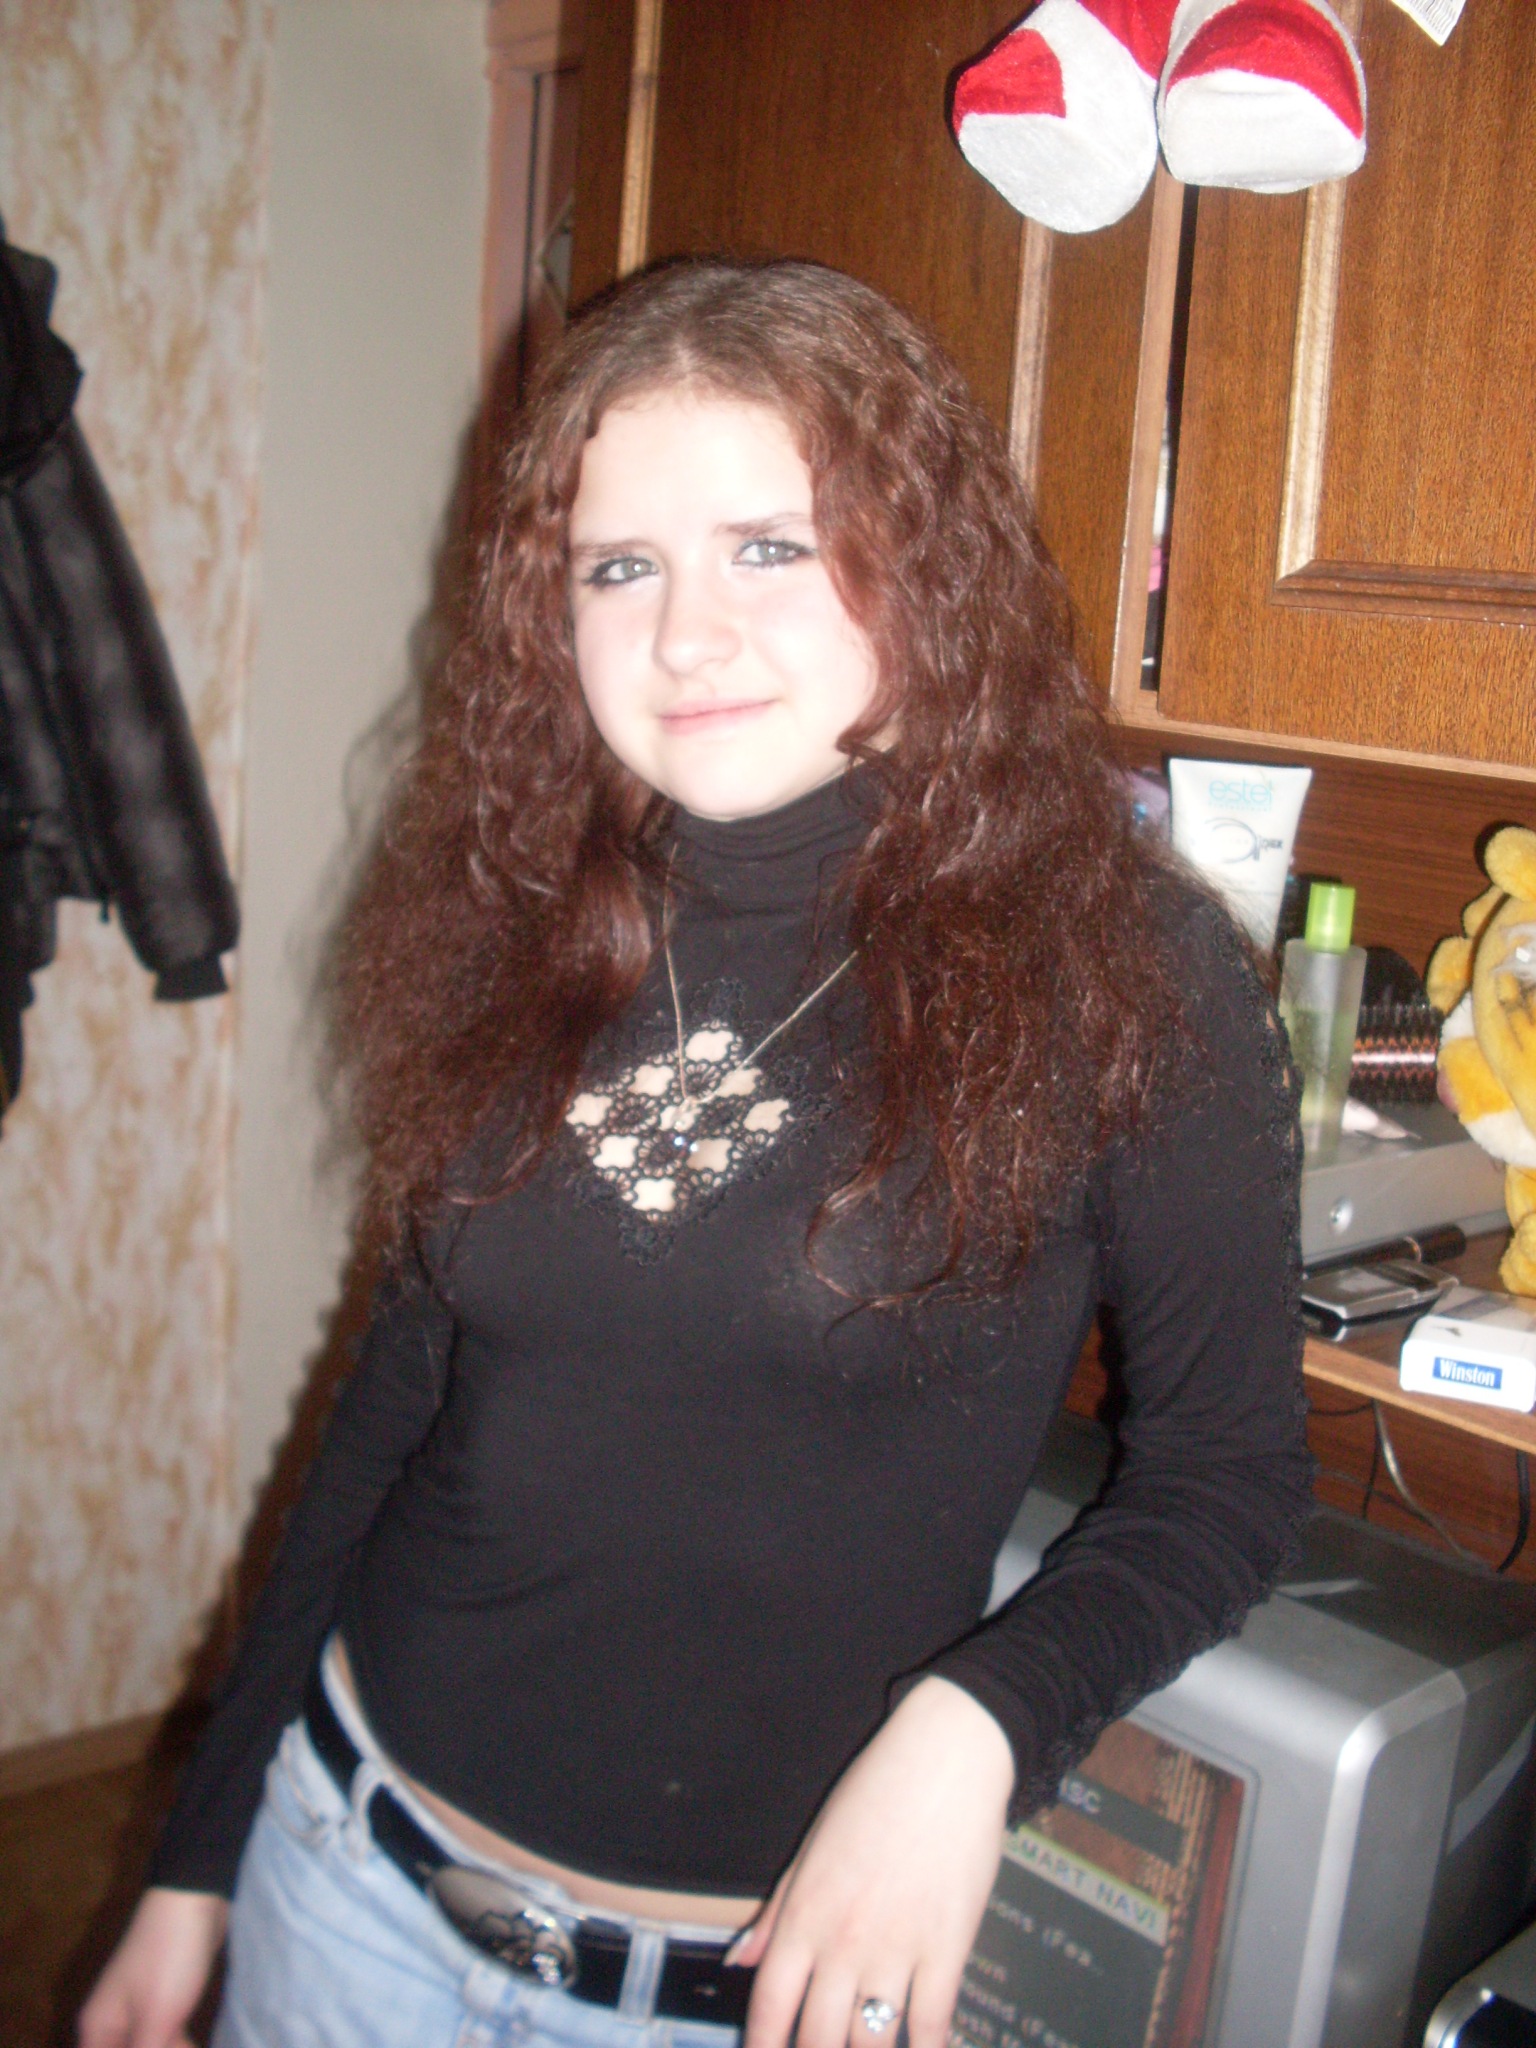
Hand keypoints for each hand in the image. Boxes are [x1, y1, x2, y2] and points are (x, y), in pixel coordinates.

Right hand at [78, 1887, 228, 2047]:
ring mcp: (136, 2011)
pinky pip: (163, 2037)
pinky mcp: (161, 2000)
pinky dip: (178, 2045)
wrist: (192, 1897)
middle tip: (185, 2045)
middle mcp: (110, 2024)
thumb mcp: (157, 2019)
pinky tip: (193, 2044)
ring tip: (191, 2044)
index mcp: (97, 2031)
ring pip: (147, 2047)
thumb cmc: (169, 1959)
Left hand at [731, 1677, 1013, 2047]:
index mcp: (804, 1914)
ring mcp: (895, 1949)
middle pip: (818, 2037)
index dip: (764, 2045)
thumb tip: (739, 1959)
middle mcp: (842, 1942)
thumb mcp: (812, 1847)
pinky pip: (931, 2021)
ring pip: (872, 2041)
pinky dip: (928, 2047)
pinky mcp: (946, 1949)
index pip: (771, 2003)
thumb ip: (776, 1911)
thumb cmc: (875, 1793)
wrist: (943, 1760)